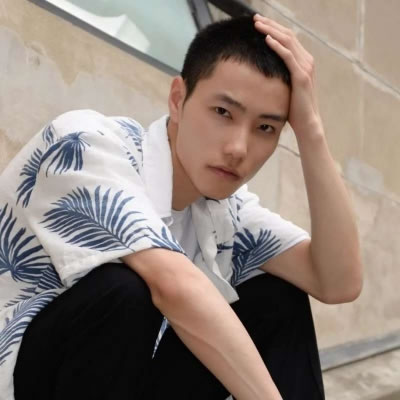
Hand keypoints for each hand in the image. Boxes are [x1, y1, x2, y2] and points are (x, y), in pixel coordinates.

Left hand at [253, 14, 322, 140]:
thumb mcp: (286, 87)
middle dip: (271, 24)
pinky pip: (288, 56)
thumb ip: (280, 76)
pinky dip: (277, 46)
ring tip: (257, 24)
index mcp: (303, 61)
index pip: (288, 38)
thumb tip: (263, 73)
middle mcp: (306, 60)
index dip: (274, 28)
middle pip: (287, 35)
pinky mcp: (301, 76)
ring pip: (288, 41)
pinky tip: (266, 39)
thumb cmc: (294, 108)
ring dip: (271, 30)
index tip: (259, 23)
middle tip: (255, 18)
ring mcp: (305, 67)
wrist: (307, 123)